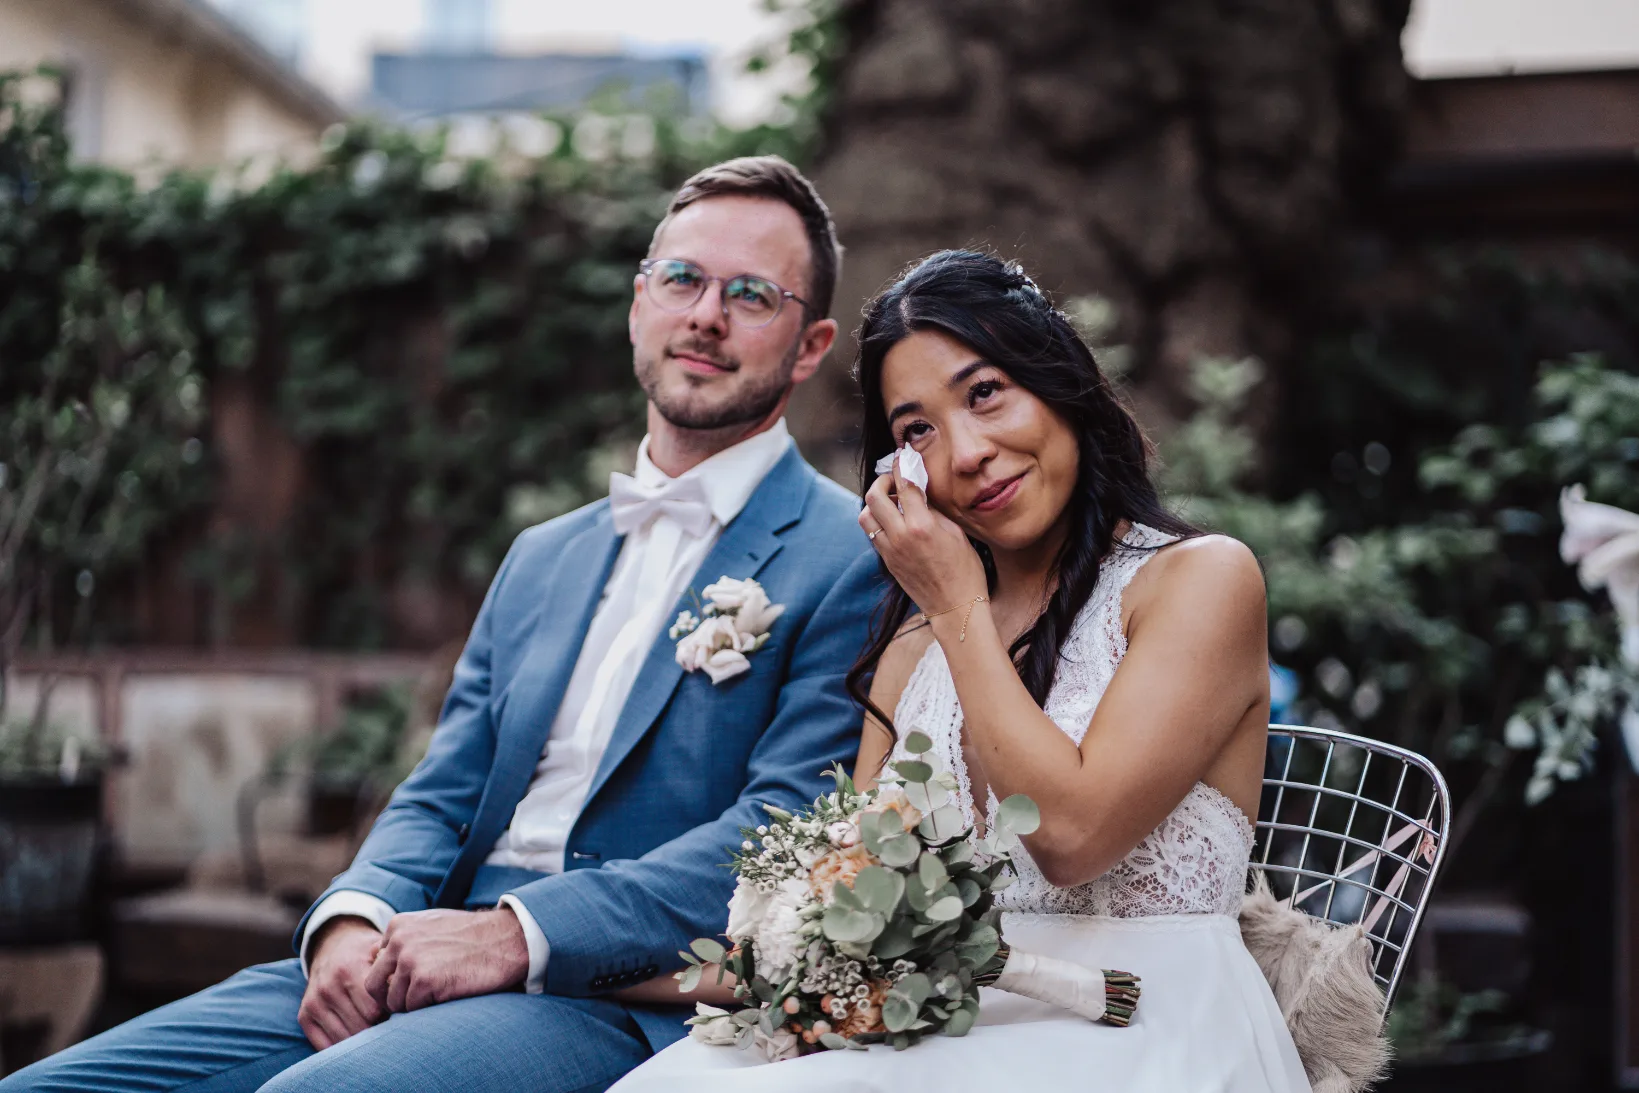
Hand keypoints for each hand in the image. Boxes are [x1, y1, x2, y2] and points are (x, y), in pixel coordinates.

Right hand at [299, 916, 386, 1049]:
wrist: (332, 945)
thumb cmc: (365, 952)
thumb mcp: (380, 951)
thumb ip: (394, 969)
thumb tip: (407, 989)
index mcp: (349, 969)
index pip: (374, 1010)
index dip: (390, 1015)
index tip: (398, 1011)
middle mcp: (328, 987)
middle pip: (360, 1027)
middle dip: (378, 1029)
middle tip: (389, 1022)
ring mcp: (314, 1003)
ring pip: (344, 1039)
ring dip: (361, 1040)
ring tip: (374, 1027)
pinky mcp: (304, 1016)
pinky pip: (325, 1045)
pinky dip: (342, 1046)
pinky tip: (354, 1036)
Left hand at [363, 907, 528, 1012]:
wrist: (507, 939)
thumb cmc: (474, 936)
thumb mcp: (433, 926)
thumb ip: (407, 940)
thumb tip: (384, 964)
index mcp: (398, 926)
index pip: (376, 965)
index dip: (393, 979)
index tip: (414, 983)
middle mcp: (399, 941)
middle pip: (375, 986)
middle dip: (392, 998)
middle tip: (415, 1003)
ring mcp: (410, 961)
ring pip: (394, 1002)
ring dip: (414, 1006)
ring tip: (439, 996)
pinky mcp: (425, 981)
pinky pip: (413, 1010)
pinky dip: (429, 1009)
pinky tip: (449, 995)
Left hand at [859, 458, 986, 617]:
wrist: (955, 606)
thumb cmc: (965, 569)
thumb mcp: (956, 533)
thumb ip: (933, 510)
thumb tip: (919, 491)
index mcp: (921, 526)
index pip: (904, 484)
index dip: (902, 465)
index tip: (902, 456)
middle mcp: (900, 537)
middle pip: (873, 497)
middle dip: (882, 481)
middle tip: (894, 480)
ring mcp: (890, 551)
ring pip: (865, 517)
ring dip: (874, 504)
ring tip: (892, 502)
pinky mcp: (887, 562)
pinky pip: (872, 534)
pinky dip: (878, 521)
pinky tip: (893, 521)